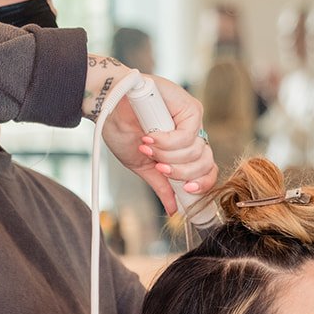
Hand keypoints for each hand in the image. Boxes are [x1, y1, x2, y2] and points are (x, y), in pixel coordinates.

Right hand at [100, 75, 218, 212]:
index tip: (184, 189)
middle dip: (180, 171)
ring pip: (197, 151)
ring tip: (148, 146)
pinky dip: (168, 142)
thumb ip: (161, 185)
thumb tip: (174, 209)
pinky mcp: (190, 107)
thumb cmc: (122, 129)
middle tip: (159, 166)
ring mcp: (193, 120)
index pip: (207, 171)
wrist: (106, 104)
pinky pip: (188, 135)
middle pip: (206, 164)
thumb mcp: (142, 165)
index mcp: (184, 149)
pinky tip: (151, 136)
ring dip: (169, 155)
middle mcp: (193, 134)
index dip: (200, 184)